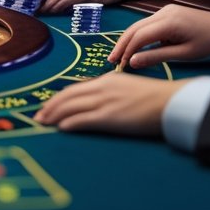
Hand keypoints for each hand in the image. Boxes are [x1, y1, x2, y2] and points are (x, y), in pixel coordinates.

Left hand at [34, 74, 186, 136]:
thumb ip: (111, 92)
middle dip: (50, 107)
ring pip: (71, 108)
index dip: (58, 98)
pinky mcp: (110, 117)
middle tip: (38, 117)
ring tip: (43, 123)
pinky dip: (69, 124)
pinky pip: (83, 120)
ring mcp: (105, 102)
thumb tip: (97, 101)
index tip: (48, 106)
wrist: (171, 102)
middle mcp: (102, 88)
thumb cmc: (154, 97)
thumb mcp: (127, 87)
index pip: (74, 88)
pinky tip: (61, 128)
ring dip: (54, 116)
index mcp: (106, 81)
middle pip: (68, 97)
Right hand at [109, 5, 209, 69]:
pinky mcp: (167, 12)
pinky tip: (136, 46)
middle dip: (122, 44)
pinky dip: (139, 35)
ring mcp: (164, 10)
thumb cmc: (208, 43)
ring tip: (120, 55)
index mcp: (168, 22)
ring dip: (129, 40)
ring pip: (139, 25)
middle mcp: (163, 12)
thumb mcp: (183, 54)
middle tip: (112, 60)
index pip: (139, 36)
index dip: (127, 51)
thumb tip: (133, 62)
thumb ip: (157, 57)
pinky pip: (148, 24)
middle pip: (134, 28)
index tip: (121, 65)